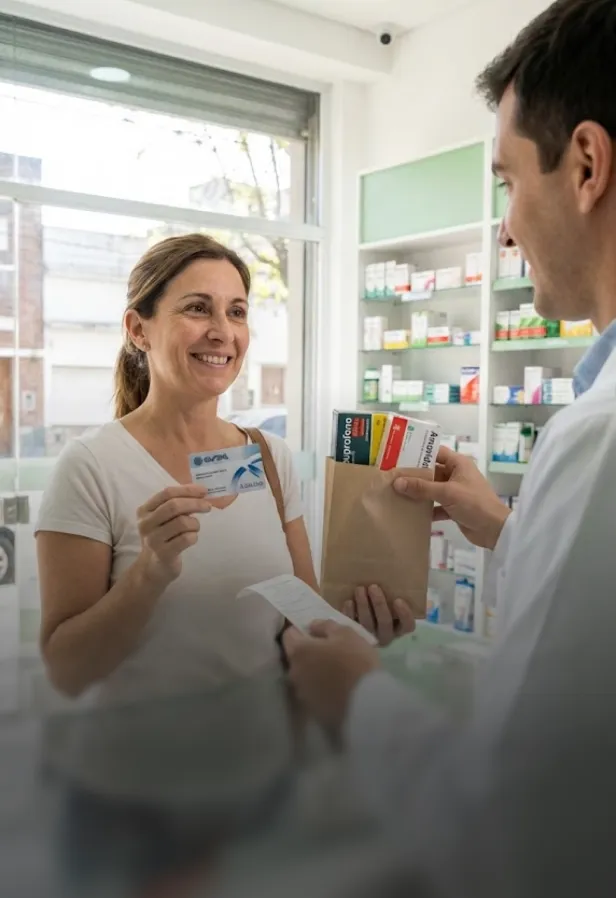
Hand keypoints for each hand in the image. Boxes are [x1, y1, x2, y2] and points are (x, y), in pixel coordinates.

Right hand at [136, 485, 210, 586]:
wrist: (152, 568)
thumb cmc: (162, 538)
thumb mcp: (162, 519)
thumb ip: (177, 504)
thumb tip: (201, 492)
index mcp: (145, 510)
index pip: (167, 493)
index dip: (187, 490)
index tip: (204, 491)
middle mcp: (146, 523)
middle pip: (174, 506)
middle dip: (195, 503)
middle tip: (207, 506)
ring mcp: (153, 539)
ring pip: (182, 522)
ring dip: (195, 523)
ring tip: (194, 528)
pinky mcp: (164, 553)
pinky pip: (186, 538)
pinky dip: (194, 536)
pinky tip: (191, 539)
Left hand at [283, 621, 379, 731]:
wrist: (366, 705)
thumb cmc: (355, 661)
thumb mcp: (346, 634)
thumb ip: (325, 626)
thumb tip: (312, 626)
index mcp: (298, 651)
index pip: (288, 634)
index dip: (301, 630)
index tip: (316, 632)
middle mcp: (293, 672)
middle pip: (296, 656)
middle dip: (308, 652)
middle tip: (329, 651)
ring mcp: (301, 694)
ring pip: (304, 676)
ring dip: (314, 671)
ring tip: (335, 672)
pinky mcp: (312, 710)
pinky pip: (313, 693)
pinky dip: (321, 689)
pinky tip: (337, 689)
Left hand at [342, 585, 414, 646]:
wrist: (354, 622)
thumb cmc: (378, 605)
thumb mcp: (388, 600)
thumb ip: (393, 593)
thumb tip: (401, 565)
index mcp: (398, 628)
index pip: (407, 625)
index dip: (405, 615)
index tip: (398, 600)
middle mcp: (385, 635)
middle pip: (385, 622)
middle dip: (379, 604)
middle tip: (373, 586)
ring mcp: (369, 637)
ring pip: (367, 624)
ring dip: (363, 606)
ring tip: (359, 589)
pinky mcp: (352, 635)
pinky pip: (351, 626)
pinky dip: (350, 614)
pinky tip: (349, 602)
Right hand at [393, 446, 510, 549]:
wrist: (494, 530)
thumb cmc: (474, 503)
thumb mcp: (447, 493)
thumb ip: (422, 488)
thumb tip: (397, 482)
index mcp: (459, 464)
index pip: (436, 452)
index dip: (420, 453)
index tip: (399, 455)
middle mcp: (456, 475)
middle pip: (432, 472)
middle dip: (414, 475)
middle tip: (392, 475)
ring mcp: (455, 492)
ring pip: (432, 489)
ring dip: (418, 492)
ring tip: (396, 492)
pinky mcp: (454, 508)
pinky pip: (436, 505)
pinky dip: (426, 508)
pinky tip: (410, 512)